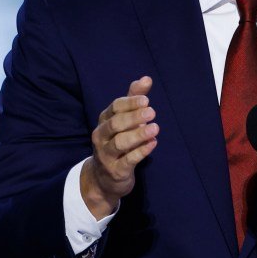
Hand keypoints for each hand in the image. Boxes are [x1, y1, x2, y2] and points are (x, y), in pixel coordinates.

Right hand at [81, 76, 158, 218]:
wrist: (103, 179)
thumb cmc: (116, 143)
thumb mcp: (123, 121)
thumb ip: (134, 99)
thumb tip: (146, 78)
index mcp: (104, 122)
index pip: (114, 108)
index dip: (130, 103)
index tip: (146, 99)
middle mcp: (102, 137)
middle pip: (116, 124)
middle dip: (133, 117)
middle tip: (152, 112)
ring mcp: (106, 155)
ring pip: (120, 142)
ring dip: (138, 134)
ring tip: (155, 128)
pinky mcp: (116, 171)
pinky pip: (128, 160)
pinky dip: (140, 152)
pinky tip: (153, 144)